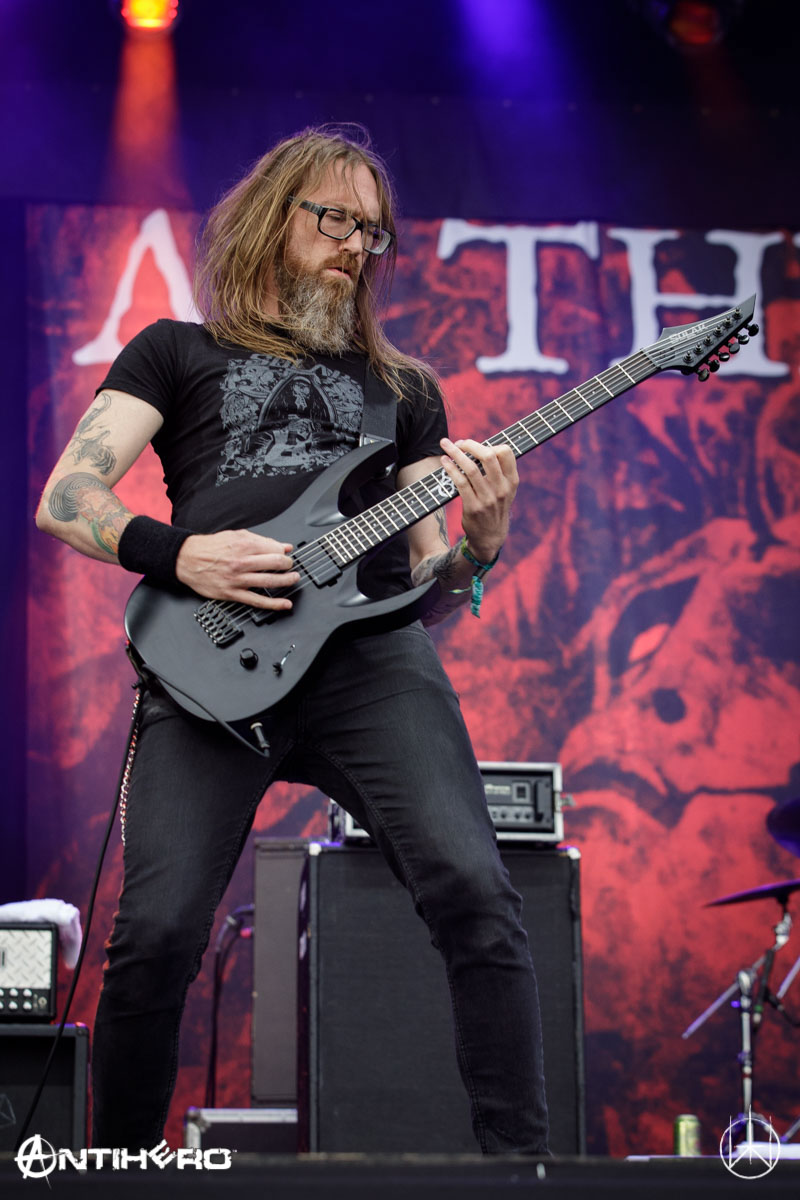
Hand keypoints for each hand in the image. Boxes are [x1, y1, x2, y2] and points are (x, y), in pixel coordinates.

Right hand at [176, 529, 299, 609]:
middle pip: (275, 564)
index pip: (274, 549)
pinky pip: (256, 600)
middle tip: (290, 566)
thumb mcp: (235, 536)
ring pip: (269, 581)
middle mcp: (241, 562)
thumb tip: (282, 546)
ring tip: (293, 579)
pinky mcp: (232, 593)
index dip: (283, 552)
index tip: (286, 554)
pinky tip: (284, 604)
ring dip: (286, 581)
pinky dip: (273, 603)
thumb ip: (260, 540)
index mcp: (243, 545)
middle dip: (287, 565)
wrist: (187, 559)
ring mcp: (237, 579)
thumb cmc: (210, 547)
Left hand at [440, 437, 517, 562]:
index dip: (489, 444)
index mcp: (511, 481)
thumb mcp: (505, 490)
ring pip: (471, 467)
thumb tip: (478, 447)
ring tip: (445, 445)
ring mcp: (488, 498)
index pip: (506, 452)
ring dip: (455, 453)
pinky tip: (444, 462)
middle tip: (458, 443)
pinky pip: (460, 482)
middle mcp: (501, 488)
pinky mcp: (473, 507)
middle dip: (470, 444)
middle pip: (487, 456)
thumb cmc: (495, 508)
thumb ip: (498, 471)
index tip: (475, 446)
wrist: (490, 537)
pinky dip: (450, 468)